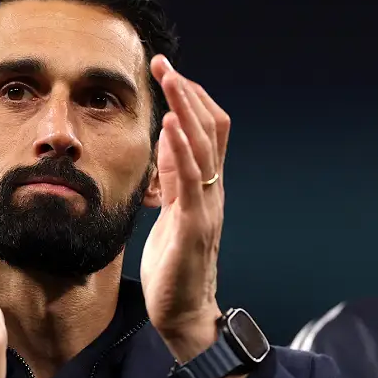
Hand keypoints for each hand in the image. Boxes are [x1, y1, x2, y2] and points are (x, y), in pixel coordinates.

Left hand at [140, 57, 231, 362]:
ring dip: (185, 109)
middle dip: (186, 92)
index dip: (192, 99)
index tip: (168, 72)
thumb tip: (166, 143)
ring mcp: (207, 207)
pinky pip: (191, 181)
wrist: (185, 314)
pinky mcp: (194, 226)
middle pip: (210, 129)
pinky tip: (171, 125)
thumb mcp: (172, 213)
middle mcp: (214, 191)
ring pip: (203, 147)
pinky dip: (182, 149)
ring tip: (169, 78)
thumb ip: (173, 180)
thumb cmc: (175, 268)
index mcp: (207, 187)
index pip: (210, 131)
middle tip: (163, 63)